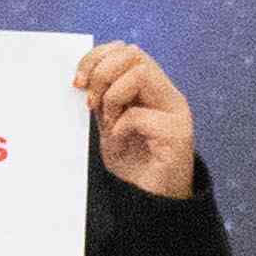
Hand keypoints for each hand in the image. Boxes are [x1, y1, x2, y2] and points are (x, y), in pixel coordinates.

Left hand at [82, 40, 195, 201]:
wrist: (151, 203)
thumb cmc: (132, 164)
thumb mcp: (110, 124)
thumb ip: (103, 99)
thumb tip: (83, 75)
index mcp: (153, 89)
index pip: (126, 51)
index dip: (97, 57)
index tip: (77, 82)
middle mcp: (168, 95)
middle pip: (134, 54)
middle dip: (102, 73)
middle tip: (91, 102)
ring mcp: (176, 113)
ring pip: (140, 73)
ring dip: (113, 96)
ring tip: (109, 123)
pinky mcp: (177, 134)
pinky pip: (139, 115)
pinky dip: (120, 127)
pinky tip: (120, 142)